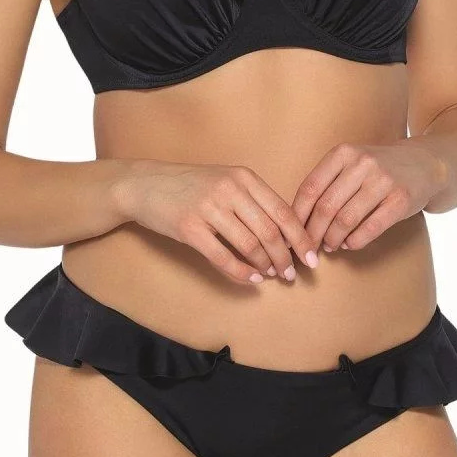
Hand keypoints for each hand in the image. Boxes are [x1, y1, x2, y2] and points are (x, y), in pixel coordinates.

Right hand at [118, 161, 319, 285]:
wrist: (145, 185)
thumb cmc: (190, 186)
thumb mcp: (225, 181)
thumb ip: (253, 200)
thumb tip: (285, 233)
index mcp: (243, 177)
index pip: (283, 211)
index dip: (301, 238)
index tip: (312, 257)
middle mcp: (229, 190)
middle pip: (270, 231)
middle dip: (286, 257)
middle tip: (291, 274)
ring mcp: (208, 208)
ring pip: (250, 245)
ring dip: (265, 265)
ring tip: (271, 275)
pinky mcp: (189, 228)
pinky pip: (223, 257)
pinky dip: (241, 272)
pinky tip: (251, 279)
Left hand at [290, 140, 448, 254]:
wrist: (424, 163)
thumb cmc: (377, 169)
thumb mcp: (350, 164)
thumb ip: (326, 184)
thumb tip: (297, 221)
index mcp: (343, 153)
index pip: (310, 188)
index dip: (298, 215)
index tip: (292, 234)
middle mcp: (362, 163)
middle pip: (326, 207)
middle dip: (313, 233)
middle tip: (309, 247)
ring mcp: (384, 180)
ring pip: (346, 219)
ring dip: (333, 239)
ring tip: (330, 246)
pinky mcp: (401, 199)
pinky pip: (371, 228)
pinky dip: (356, 241)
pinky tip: (350, 244)